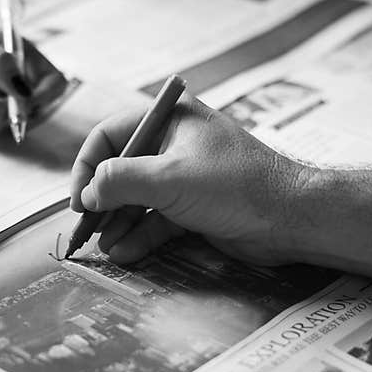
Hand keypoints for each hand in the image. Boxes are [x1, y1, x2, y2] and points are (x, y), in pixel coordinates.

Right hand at [69, 95, 314, 264]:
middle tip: (85, 229)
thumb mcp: (170, 179)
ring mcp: (184, 176)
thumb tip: (88, 193)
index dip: (88, 167)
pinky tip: (124, 252)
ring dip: (118, 222)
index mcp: (170, 119)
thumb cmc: (236, 186)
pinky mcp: (194, 206)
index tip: (79, 200)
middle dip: (102, 201)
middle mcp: (174, 143)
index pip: (110, 136)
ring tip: (104, 246)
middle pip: (121, 170)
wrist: (292, 219)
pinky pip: (156, 219)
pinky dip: (140, 234)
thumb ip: (121, 181)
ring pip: (137, 198)